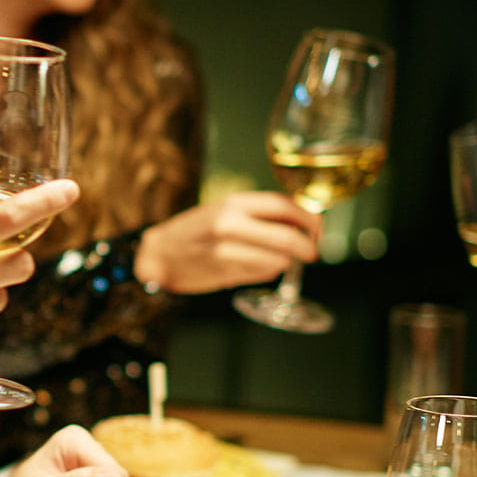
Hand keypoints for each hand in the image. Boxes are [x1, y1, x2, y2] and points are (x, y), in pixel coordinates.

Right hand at [134, 192, 321, 294]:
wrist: (158, 253)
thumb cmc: (195, 232)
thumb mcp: (225, 211)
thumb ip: (259, 215)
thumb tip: (301, 222)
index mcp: (234, 202)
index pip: (284, 206)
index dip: (308, 219)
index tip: (318, 229)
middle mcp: (230, 222)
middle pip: (286, 236)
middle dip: (307, 247)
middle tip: (312, 253)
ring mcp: (226, 248)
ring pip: (277, 259)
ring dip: (285, 263)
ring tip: (280, 261)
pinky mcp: (223, 271)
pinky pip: (261, 273)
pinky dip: (268, 272)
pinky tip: (258, 268)